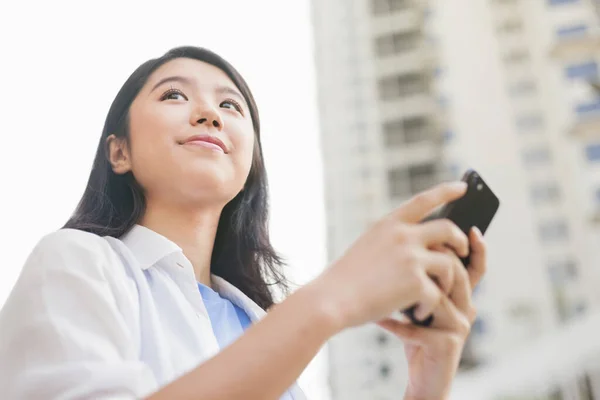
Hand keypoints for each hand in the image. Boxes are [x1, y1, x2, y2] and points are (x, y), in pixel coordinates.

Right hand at [313, 181, 468, 328]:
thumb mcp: (367, 248)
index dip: (446, 191)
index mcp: (388, 224)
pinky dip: (430, 306)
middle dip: (461, 240)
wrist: (331, 300)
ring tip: (438, 293)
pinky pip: (437, 294)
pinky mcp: (416, 283)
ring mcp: (411, 258)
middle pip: (448, 229)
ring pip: (449, 264)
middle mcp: (403, 236)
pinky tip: (418, 313)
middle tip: (463, 250)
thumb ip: (393, 242)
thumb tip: (424, 247)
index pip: (424, 200)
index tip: (463, 186)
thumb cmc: (345, 280)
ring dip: (448, 281)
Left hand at [377, 227, 486, 399]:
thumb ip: (421, 277)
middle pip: (460, 276)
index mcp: (460, 296)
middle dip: (440, 260)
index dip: (477, 247)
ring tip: (391, 284)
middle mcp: (465, 310)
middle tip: (420, 249)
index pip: (475, 266)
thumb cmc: (418, 335)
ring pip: (441, 297)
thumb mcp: (419, 302)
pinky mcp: (446, 345)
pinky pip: (420, 328)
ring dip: (413, 290)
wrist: (423, 377)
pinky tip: (380, 319)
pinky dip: (396, 324)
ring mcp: (458, 328)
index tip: (472, 227)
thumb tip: (407, 242)